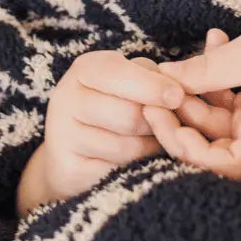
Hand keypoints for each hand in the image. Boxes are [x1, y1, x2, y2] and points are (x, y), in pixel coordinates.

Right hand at [17, 50, 184, 214]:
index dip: (151, 86)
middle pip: (131, 114)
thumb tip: (177, 95)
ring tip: (147, 143)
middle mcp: (67, 97)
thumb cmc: (117, 111)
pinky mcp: (67, 167)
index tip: (177, 96)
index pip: (118, 73)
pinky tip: (132, 163)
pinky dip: (133, 168)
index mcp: (86, 69)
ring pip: (127, 146)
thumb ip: (154, 81)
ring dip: (147, 148)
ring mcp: (62, 134)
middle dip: (156, 124)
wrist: (76, 155)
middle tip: (163, 127)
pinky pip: (117, 171)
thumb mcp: (133, 85)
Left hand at [144, 14, 240, 179]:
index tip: (161, 117)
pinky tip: (213, 40)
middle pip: (207, 142)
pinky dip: (214, 75)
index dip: (185, 148)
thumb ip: (206, 70)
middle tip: (153, 87)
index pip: (218, 164)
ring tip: (188, 54)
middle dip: (180, 113)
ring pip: (211, 118)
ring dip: (194, 87)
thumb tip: (161, 77)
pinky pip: (224, 99)